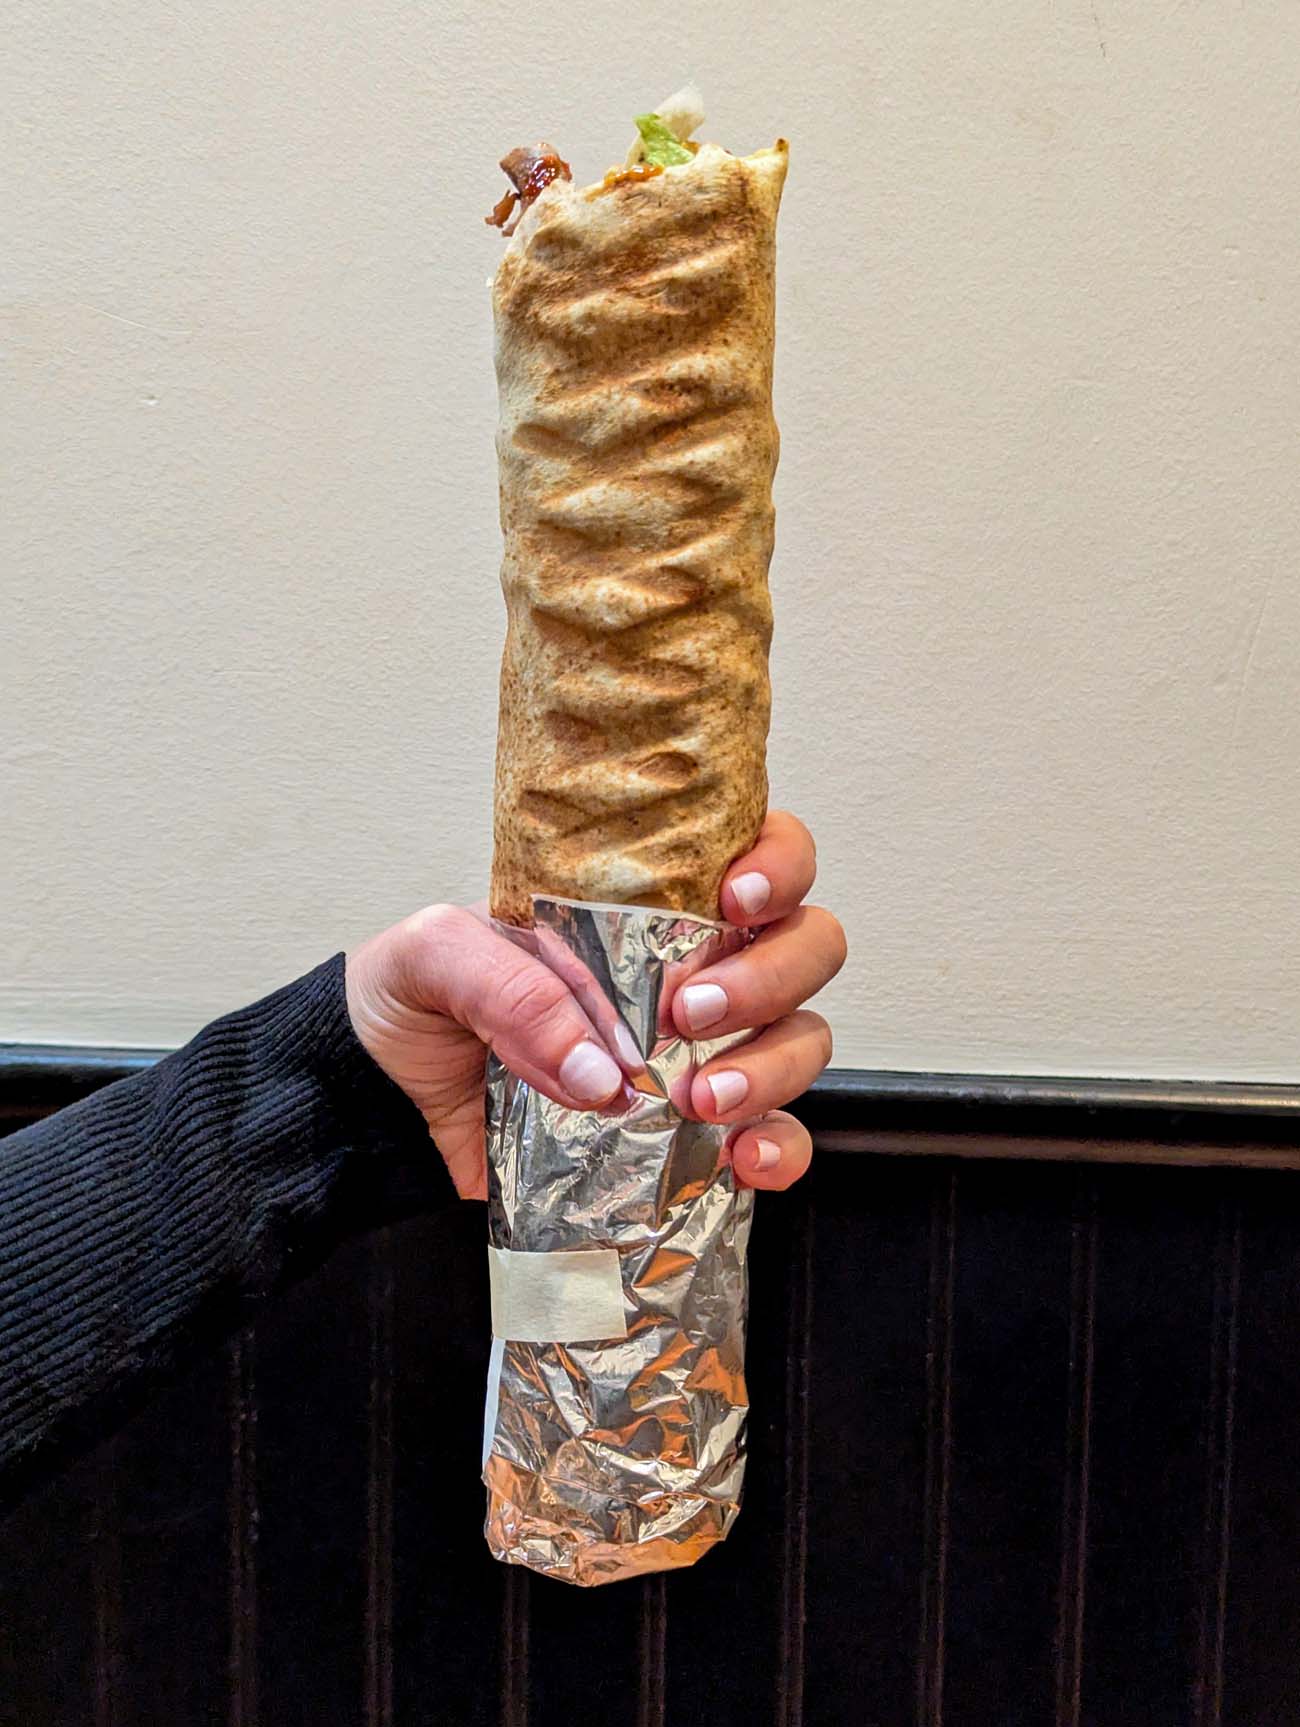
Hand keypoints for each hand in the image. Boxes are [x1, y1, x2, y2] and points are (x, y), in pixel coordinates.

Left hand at [345, 811, 845, 1200]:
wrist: (380, 1109)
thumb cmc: (414, 1005)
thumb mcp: (434, 958)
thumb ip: (508, 988)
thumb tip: (600, 1069)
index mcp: (643, 901)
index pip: (754, 850)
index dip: (777, 863)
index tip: (735, 900)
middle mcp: (691, 967)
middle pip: (807, 945)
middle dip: (771, 975)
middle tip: (690, 1010)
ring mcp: (699, 1053)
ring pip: (805, 1038)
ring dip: (774, 1065)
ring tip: (700, 1097)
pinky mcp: (690, 1136)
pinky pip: (777, 1139)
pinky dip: (780, 1150)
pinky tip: (745, 1158)